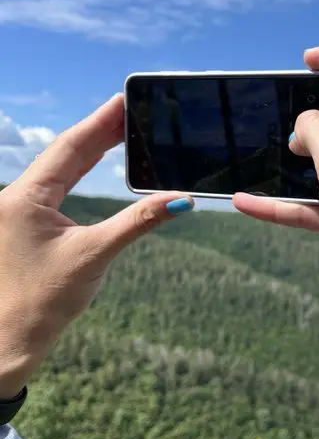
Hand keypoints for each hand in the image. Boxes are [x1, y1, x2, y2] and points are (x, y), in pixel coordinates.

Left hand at [0, 94, 193, 399]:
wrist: (9, 339)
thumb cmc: (42, 301)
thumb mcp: (95, 255)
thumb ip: (138, 222)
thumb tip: (181, 201)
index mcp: (26, 197)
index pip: (71, 147)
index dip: (101, 121)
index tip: (125, 100)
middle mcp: (18, 197)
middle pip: (66, 152)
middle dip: (101, 130)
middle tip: (133, 110)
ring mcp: (20, 210)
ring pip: (60, 167)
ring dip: (92, 147)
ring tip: (122, 129)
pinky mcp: (26, 225)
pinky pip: (57, 186)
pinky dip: (82, 170)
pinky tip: (97, 163)